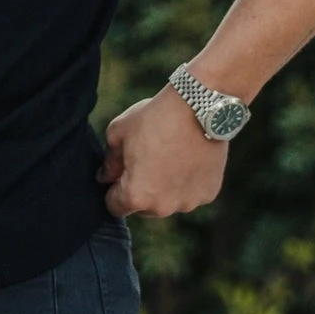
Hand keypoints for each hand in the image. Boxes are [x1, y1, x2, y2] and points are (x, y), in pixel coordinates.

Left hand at [97, 84, 228, 218]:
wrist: (198, 106)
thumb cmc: (154, 117)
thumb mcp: (118, 132)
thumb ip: (109, 161)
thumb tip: (106, 178)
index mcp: (136, 196)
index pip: (114, 206)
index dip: (113, 188)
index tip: (121, 171)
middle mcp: (163, 207)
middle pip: (143, 207)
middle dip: (141, 189)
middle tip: (147, 158)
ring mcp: (188, 202)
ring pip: (169, 201)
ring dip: (166, 187)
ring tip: (170, 155)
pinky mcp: (209, 194)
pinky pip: (191, 193)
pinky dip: (188, 182)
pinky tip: (189, 157)